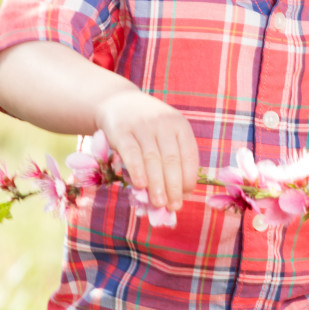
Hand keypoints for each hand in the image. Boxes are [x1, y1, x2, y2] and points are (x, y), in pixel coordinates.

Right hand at [95, 90, 198, 210]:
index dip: (189, 178)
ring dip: (157, 184)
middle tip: (174, 207)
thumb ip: (174, 158)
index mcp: (180, 125)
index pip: (189, 154)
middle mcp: (163, 123)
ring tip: (160, 204)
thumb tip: (183, 194)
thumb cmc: (148, 128)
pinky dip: (137, 170)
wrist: (118, 102)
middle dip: (174, 186)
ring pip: (152, 159)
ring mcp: (142, 125)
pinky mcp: (121, 130)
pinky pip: (131, 153)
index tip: (186, 196)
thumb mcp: (166, 134)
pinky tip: (141, 186)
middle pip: (171, 159)